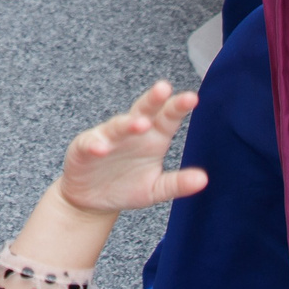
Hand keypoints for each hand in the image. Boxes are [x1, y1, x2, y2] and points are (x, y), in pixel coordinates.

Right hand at [59, 81, 205, 215]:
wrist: (91, 200)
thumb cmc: (126, 186)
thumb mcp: (155, 189)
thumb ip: (177, 183)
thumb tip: (204, 180)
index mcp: (154, 138)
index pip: (168, 118)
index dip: (178, 107)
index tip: (192, 98)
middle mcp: (132, 133)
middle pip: (144, 111)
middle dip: (153, 100)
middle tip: (164, 88)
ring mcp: (108, 138)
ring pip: (118, 126)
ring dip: (128, 124)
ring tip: (141, 124)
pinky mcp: (85, 148)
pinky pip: (90, 144)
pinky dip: (96, 145)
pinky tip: (102, 149)